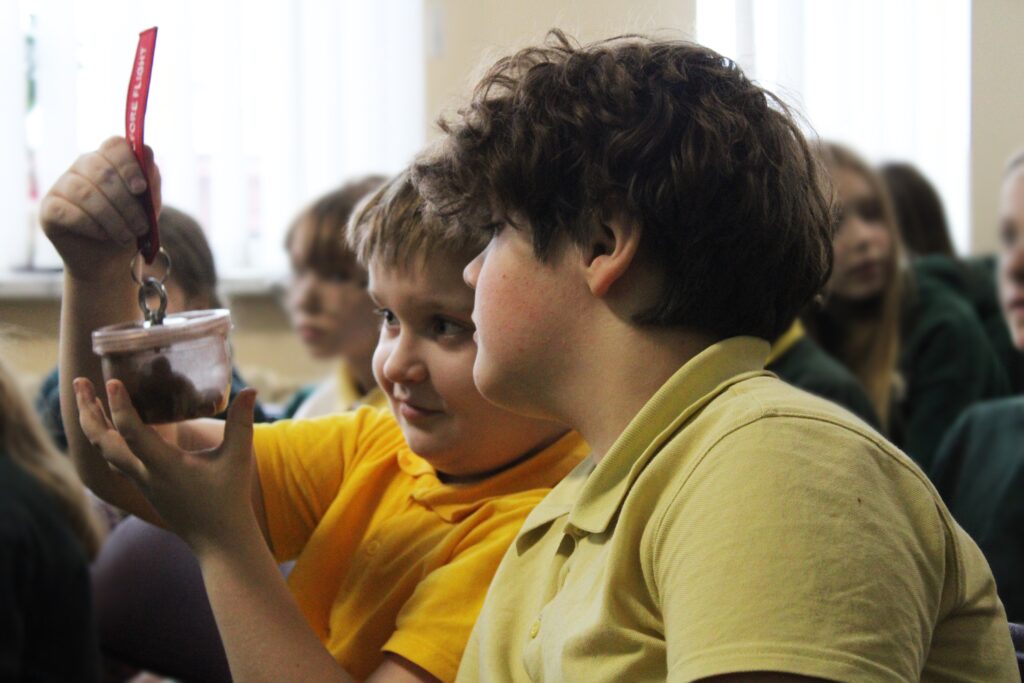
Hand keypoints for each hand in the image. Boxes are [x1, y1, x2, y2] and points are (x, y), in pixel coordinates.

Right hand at [39, 137, 162, 282]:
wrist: (112, 261)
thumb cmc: (132, 227)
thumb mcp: (149, 206)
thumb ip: (150, 180)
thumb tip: (146, 154)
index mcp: (109, 160)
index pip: (114, 145)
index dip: (128, 165)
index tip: (141, 189)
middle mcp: (82, 167)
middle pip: (101, 170)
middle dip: (126, 202)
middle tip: (141, 226)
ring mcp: (62, 186)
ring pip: (84, 192)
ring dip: (112, 218)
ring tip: (126, 236)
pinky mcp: (49, 209)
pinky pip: (67, 211)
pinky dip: (91, 225)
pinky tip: (103, 235)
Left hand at [73, 377, 257, 554]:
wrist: (218, 541)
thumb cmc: (229, 499)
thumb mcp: (238, 458)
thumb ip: (242, 422)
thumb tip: (252, 389)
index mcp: (165, 467)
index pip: (132, 433)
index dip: (120, 406)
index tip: (111, 381)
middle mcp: (145, 475)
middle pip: (102, 443)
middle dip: (88, 412)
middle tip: (78, 382)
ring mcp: (141, 483)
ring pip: (104, 452)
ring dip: (93, 424)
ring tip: (86, 398)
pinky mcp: (143, 486)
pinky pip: (115, 459)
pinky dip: (106, 438)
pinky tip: (108, 424)